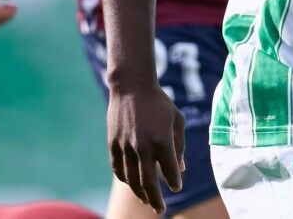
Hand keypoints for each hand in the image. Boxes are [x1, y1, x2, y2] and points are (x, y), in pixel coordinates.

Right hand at [108, 84, 184, 213]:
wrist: (132, 86)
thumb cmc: (159, 102)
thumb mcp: (176, 120)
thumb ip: (179, 146)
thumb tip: (180, 169)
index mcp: (162, 140)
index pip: (169, 171)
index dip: (174, 182)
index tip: (176, 187)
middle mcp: (143, 147)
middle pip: (148, 182)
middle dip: (155, 199)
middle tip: (160, 209)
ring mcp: (126, 146)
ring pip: (132, 180)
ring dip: (139, 193)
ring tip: (146, 200)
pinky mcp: (113, 144)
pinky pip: (118, 169)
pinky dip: (126, 179)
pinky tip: (132, 183)